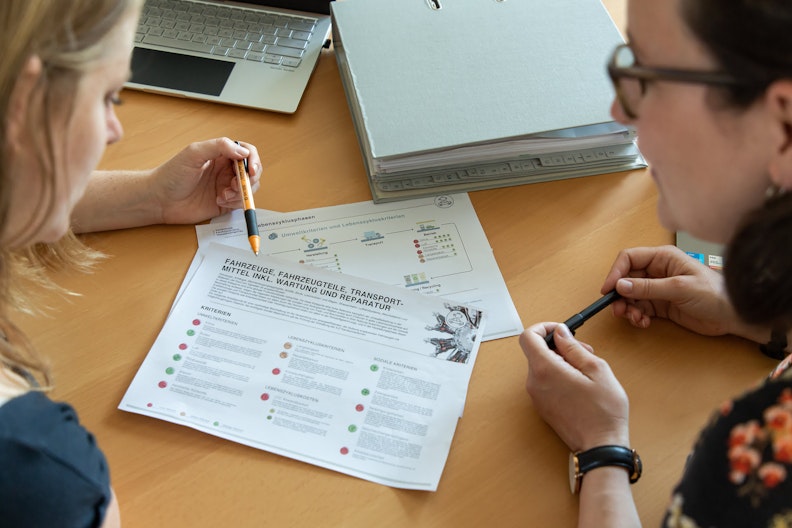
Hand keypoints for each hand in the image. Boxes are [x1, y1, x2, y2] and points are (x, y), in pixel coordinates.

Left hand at [151, 137, 261, 224]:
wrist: (159, 200)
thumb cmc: (171, 175)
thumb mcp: (193, 153)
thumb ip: (219, 147)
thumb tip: (242, 152)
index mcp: (220, 154)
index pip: (246, 152)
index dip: (252, 159)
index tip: (250, 170)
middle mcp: (225, 170)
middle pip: (252, 171)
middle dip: (249, 178)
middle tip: (237, 184)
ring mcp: (226, 186)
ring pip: (249, 188)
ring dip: (242, 192)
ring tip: (225, 194)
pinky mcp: (225, 203)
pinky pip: (240, 202)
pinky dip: (235, 202)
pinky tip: (220, 201)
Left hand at [520, 322, 629, 451]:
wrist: (600, 447)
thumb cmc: (603, 412)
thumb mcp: (597, 369)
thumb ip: (574, 348)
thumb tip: (561, 333)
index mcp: (545, 370)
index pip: (528, 337)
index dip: (544, 328)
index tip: (561, 330)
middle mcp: (535, 382)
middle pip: (537, 351)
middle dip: (559, 345)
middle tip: (584, 351)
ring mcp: (536, 396)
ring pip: (542, 366)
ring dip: (561, 360)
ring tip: (586, 370)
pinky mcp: (542, 406)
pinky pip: (544, 381)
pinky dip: (558, 374)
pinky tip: (580, 383)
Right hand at [601, 245, 738, 336]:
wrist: (733, 316)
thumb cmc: (714, 294)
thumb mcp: (679, 288)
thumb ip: (648, 287)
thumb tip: (621, 285)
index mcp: (663, 258)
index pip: (629, 258)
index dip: (615, 272)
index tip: (608, 290)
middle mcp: (657, 271)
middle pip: (626, 279)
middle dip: (620, 295)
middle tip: (619, 309)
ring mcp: (658, 288)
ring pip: (630, 295)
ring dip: (628, 308)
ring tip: (635, 318)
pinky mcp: (660, 305)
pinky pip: (639, 308)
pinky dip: (637, 316)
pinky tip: (644, 322)